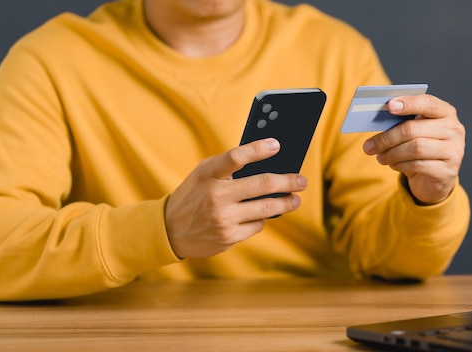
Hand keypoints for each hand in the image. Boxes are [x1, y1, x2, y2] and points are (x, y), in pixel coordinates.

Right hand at [164, 138, 307, 257]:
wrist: (170, 230)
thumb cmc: (194, 195)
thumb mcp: (204, 174)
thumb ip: (229, 166)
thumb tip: (268, 162)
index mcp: (208, 174)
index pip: (236, 157)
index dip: (258, 149)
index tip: (277, 145)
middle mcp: (216, 196)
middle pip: (263, 185)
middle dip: (288, 182)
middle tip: (302, 181)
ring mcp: (223, 218)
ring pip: (266, 209)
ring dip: (286, 203)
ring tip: (294, 199)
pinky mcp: (228, 237)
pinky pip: (257, 225)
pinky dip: (261, 219)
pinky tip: (260, 215)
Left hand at [362, 94, 464, 204]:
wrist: (435, 178)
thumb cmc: (421, 147)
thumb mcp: (415, 132)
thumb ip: (402, 122)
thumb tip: (376, 120)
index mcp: (445, 113)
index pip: (428, 103)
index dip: (409, 103)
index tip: (389, 105)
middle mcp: (454, 129)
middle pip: (414, 129)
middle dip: (387, 138)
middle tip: (368, 146)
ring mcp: (454, 150)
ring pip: (415, 148)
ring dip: (391, 153)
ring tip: (379, 157)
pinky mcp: (447, 171)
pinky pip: (418, 165)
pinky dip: (400, 165)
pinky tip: (393, 165)